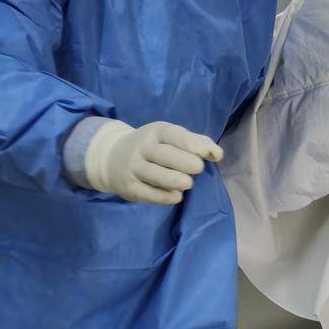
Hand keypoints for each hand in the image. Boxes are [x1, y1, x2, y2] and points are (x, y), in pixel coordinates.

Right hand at [83, 120, 222, 205]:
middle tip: (198, 168)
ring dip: (175, 180)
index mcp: (156, 132)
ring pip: (155, 175)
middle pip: (165, 155)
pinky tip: (177, 196)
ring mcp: (134, 168)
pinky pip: (149, 194)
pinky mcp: (130, 188)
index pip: (174, 135)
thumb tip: (217, 154)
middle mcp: (142, 148)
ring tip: (188, 183)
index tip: (209, 154)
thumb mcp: (170, 138)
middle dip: (184, 162)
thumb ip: (197, 142)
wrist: (111, 158)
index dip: (192, 144)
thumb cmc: (153, 147)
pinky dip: (165, 196)